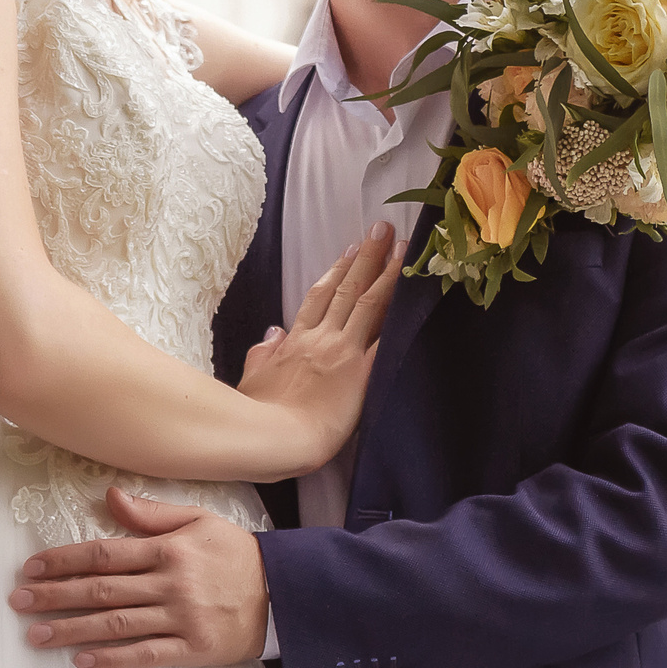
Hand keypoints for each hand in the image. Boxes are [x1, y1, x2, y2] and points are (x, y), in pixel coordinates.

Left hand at [9, 488, 268, 667]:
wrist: (285, 593)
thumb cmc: (238, 554)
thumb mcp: (200, 520)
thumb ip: (152, 513)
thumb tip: (110, 496)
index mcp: (169, 549)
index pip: (106, 553)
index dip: (65, 560)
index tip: (32, 566)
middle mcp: (170, 583)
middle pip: (102, 590)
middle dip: (55, 595)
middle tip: (18, 601)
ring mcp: (180, 618)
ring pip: (115, 624)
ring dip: (70, 630)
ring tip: (35, 635)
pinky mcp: (192, 648)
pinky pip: (145, 655)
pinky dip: (111, 660)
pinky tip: (81, 661)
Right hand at [236, 221, 402, 476]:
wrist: (275, 437)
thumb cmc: (259, 414)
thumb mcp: (252, 378)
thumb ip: (262, 353)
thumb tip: (273, 332)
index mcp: (295, 340)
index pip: (319, 296)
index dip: (336, 270)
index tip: (351, 249)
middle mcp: (321, 338)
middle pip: (347, 289)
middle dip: (367, 257)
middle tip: (383, 230)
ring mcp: (343, 352)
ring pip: (369, 304)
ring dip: (387, 273)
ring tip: (402, 248)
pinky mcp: (362, 373)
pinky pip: (386, 340)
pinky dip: (400, 318)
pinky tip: (414, 300)